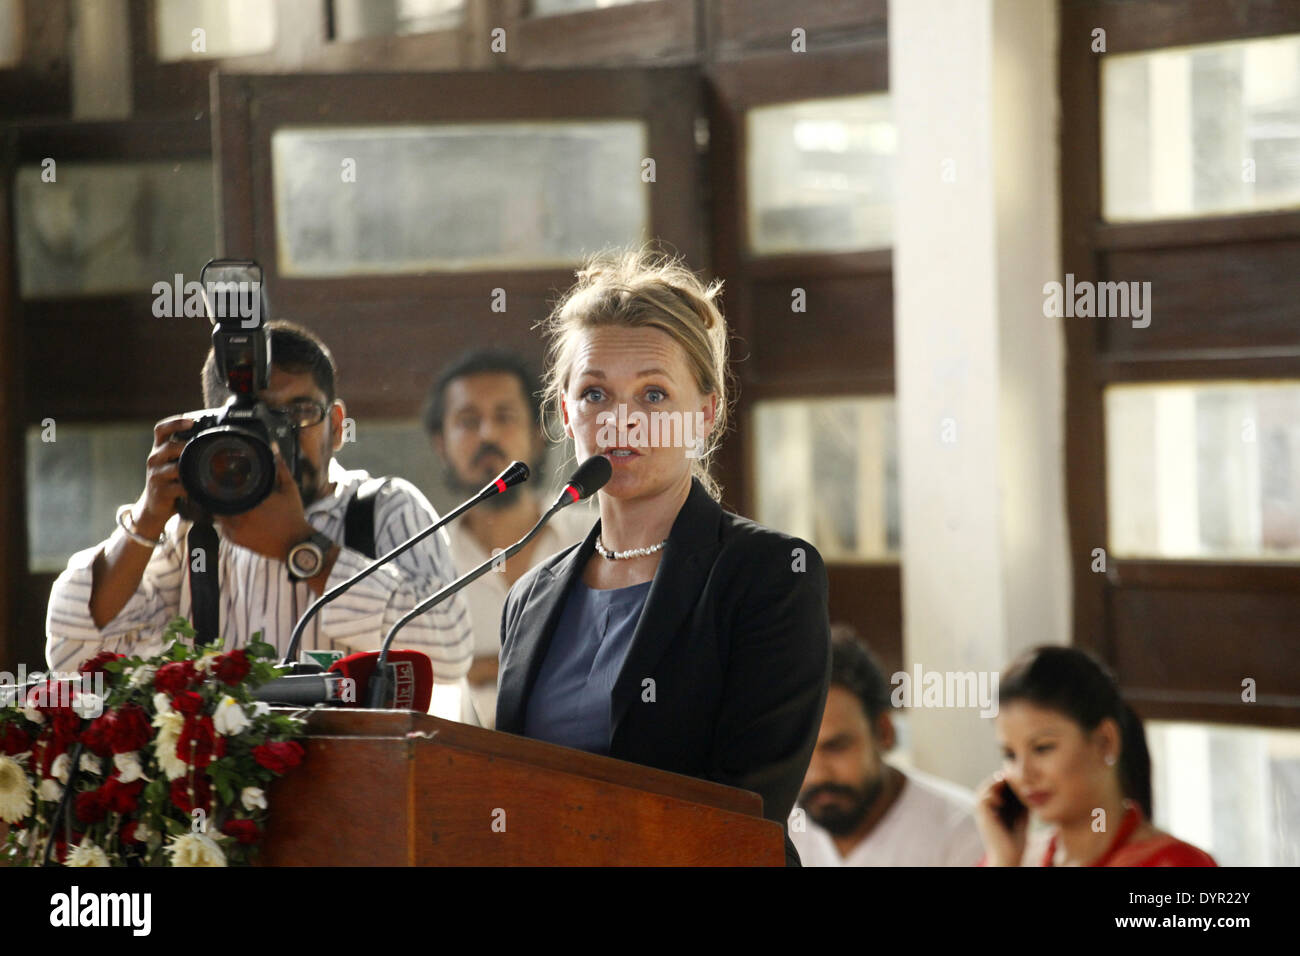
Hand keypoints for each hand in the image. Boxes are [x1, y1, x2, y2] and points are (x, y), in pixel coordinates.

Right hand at [133, 415, 195, 538]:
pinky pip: (180, 487)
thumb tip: (214, 440)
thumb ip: (186, 451)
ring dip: (191, 468)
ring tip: (207, 469)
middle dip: (186, 446)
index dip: (174, 422)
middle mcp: (155, 459)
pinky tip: (202, 487)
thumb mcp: (172, 462)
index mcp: (159, 449)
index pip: (161, 429)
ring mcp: (156, 475)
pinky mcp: (161, 491)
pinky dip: (192, 487)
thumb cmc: (169, 480)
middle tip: (203, 448)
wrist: (154, 505)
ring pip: (175, 468)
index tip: (191, 421)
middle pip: (169, 447)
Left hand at [215, 452, 313, 561]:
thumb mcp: (290, 489)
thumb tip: (274, 447)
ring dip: (220, 508)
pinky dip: (225, 522)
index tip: (217, 475)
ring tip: (223, 500)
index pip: (225, 489)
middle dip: (218, 494)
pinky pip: (223, 529)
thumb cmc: (293, 515)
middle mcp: (240, 516)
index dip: (218, 482)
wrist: (295, 544)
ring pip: (218, 515)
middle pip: (218, 502)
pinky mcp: (237, 541)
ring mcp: (236, 530)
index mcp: (251, 501)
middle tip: (218, 486)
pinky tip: (232, 516)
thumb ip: (280, 468)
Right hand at [973, 772, 1028, 865]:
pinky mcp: (982, 815)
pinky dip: (992, 795)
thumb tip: (1030, 788)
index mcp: (994, 807)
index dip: (1006, 780)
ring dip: (995, 784)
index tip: (1018, 777)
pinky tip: (1002, 802)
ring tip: (1006, 784)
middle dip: (1001, 779)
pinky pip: (984, 798)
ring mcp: (982, 811)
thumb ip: (1022, 803)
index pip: (997, 786)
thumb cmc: (1016, 841)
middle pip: (990, 784)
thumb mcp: (1021, 817)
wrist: (1009, 857)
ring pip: (985, 788)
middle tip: (1012, 775)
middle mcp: (985, 807)